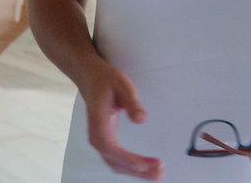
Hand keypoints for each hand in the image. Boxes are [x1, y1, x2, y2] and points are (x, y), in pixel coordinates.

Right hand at [78, 62, 161, 180]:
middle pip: (114, 162)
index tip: (144, 165)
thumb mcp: (122, 85)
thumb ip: (132, 102)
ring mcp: (100, 139)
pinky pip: (117, 159)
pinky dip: (132, 166)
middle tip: (160, 173)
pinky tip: (147, 166)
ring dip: (136, 171)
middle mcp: (96, 135)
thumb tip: (141, 120)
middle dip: (136, 171)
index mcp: (98, 122)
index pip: (110, 147)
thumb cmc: (106, 80)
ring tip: (158, 173)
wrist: (90, 77)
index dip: (126, 159)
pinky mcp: (106, 140)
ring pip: (116, 164)